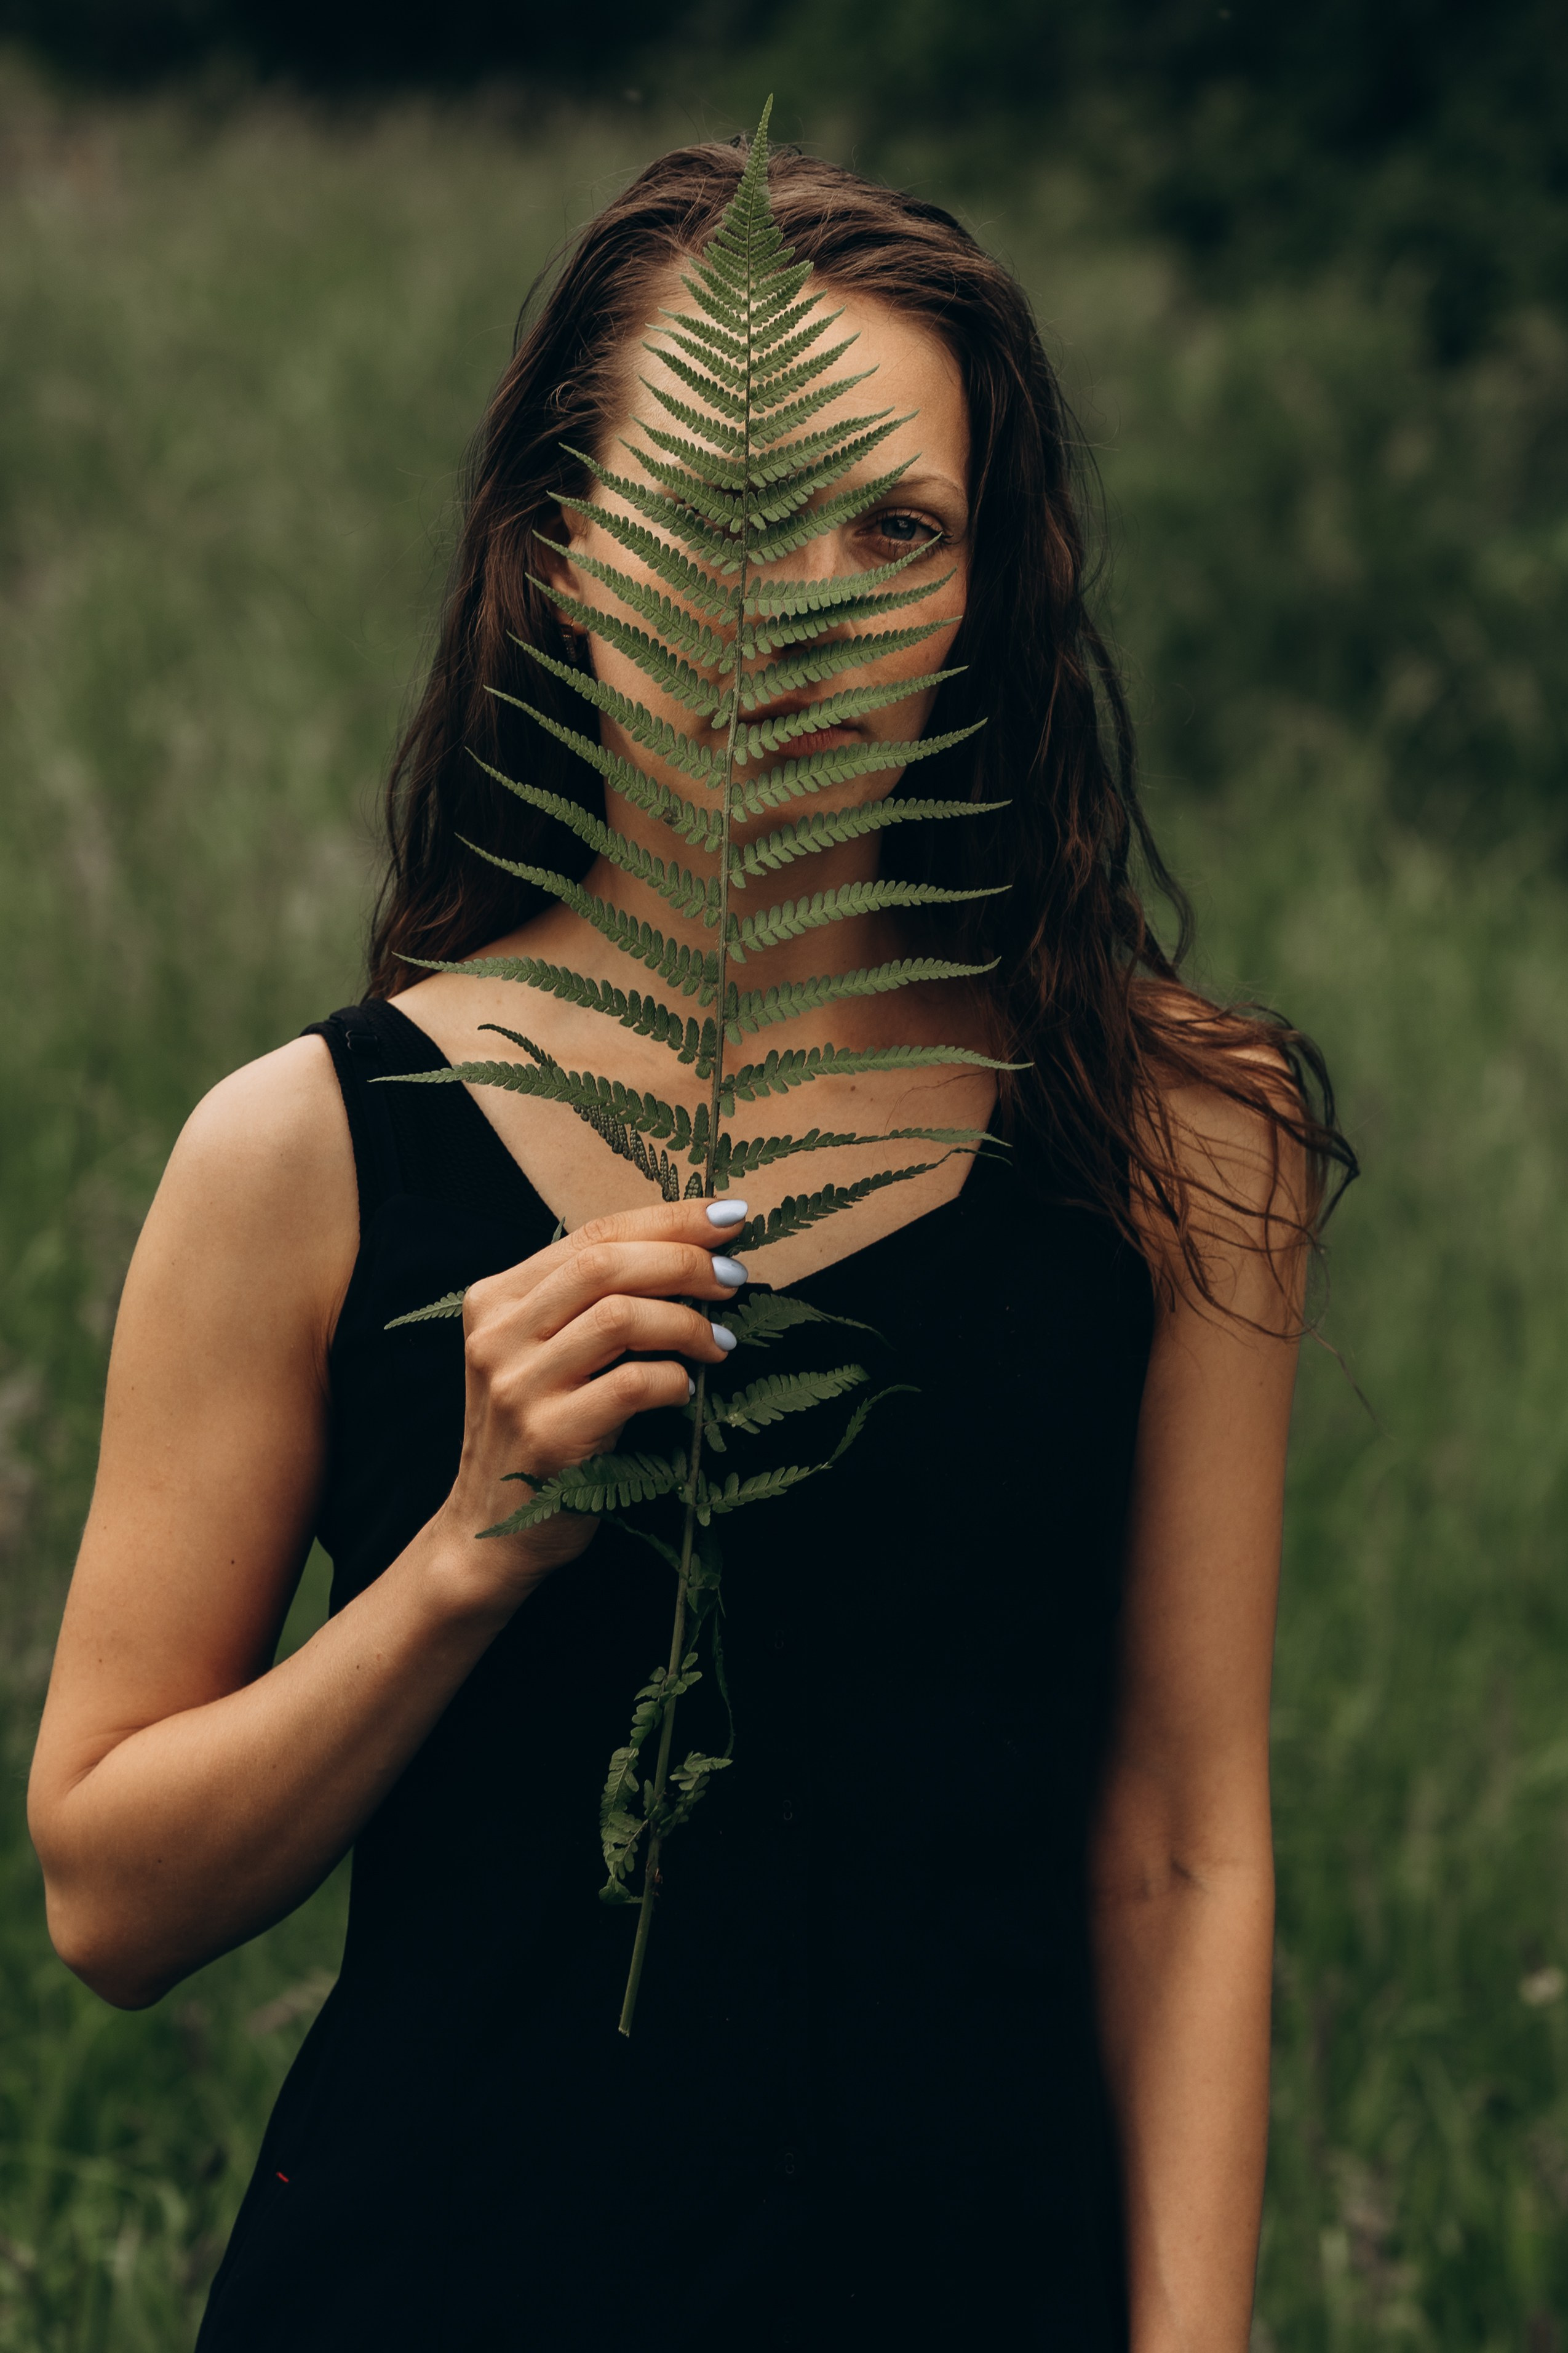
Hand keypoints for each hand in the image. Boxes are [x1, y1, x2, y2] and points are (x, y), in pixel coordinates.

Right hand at [431, 1197, 749, 1606]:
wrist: (488, 1534)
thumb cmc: (536, 1433)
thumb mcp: (542, 1355)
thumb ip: (587, 1304)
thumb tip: (691, 1255)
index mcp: (496, 1299)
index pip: (592, 1235)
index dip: (668, 1219)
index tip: (728, 1217)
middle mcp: (498, 1334)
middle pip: (606, 1264)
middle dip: (685, 1261)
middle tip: (735, 1278)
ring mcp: (518, 1385)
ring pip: (621, 1316)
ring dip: (687, 1322)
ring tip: (721, 1340)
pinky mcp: (548, 1435)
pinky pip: (631, 1385)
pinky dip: (674, 1380)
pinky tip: (687, 1389)